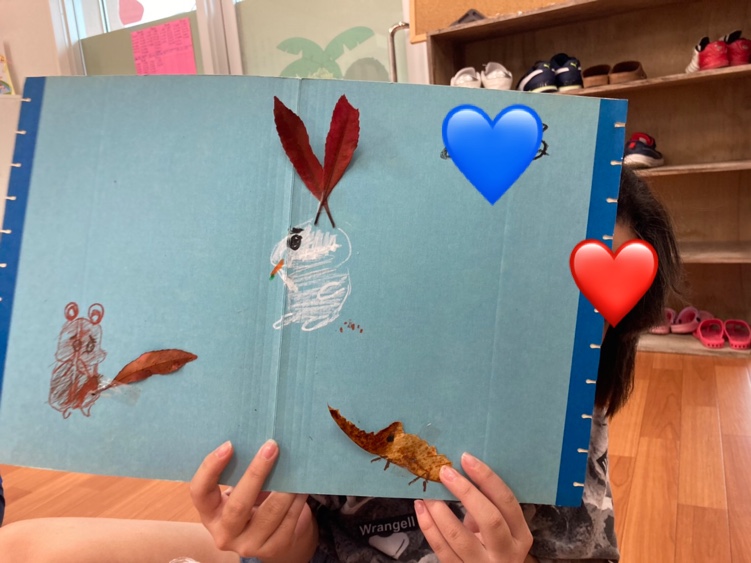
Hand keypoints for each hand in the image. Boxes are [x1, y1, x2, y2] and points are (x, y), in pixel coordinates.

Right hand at [190, 439, 317, 562]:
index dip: (210, 468)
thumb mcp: (236, 491)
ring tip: (294, 464)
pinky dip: (297, 499)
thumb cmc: (249, 503)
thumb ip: (239, 472)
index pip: (200, 492)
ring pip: (269, 513)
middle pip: (238, 505)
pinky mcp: (273, 548)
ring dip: (284, 487)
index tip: (229, 445)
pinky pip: (289, 521)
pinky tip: (303, 484)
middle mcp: (224, 533)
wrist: (268, 537)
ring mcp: (248, 545)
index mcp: (209, 513)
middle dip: (256, 473)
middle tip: (271, 446)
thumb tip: (260, 439)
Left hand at [414, 453, 533, 562]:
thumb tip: (459, 471)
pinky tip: (421, 508)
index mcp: (520, 535)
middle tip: (445, 472)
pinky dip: (428, 527)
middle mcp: (506, 553)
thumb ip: (485, 506)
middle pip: (489, 518)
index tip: (466, 458)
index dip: (487, 478)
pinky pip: (442, 550)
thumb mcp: (498, 529)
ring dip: (440, 510)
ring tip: (427, 492)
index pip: (507, 502)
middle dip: (465, 491)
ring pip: (459, 537)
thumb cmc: (492, 548)